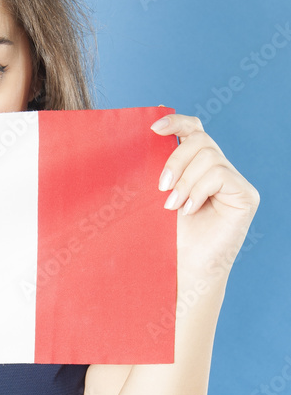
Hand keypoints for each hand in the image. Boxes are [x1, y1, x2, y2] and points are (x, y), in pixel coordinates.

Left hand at [150, 108, 260, 283]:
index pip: (194, 130)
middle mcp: (219, 170)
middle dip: (176, 160)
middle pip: (200, 140)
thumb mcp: (158, 195)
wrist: (183, 271)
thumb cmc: (167, 238)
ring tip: (173, 205)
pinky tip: (190, 210)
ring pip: (209, 156)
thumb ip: (160, 166)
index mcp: (197, 167)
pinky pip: (220, 174)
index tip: (153, 128)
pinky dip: (199, 189)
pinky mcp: (246, 195)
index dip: (176, 122)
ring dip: (185, 180)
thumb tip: (149, 129)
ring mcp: (235, 182)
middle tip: (161, 188)